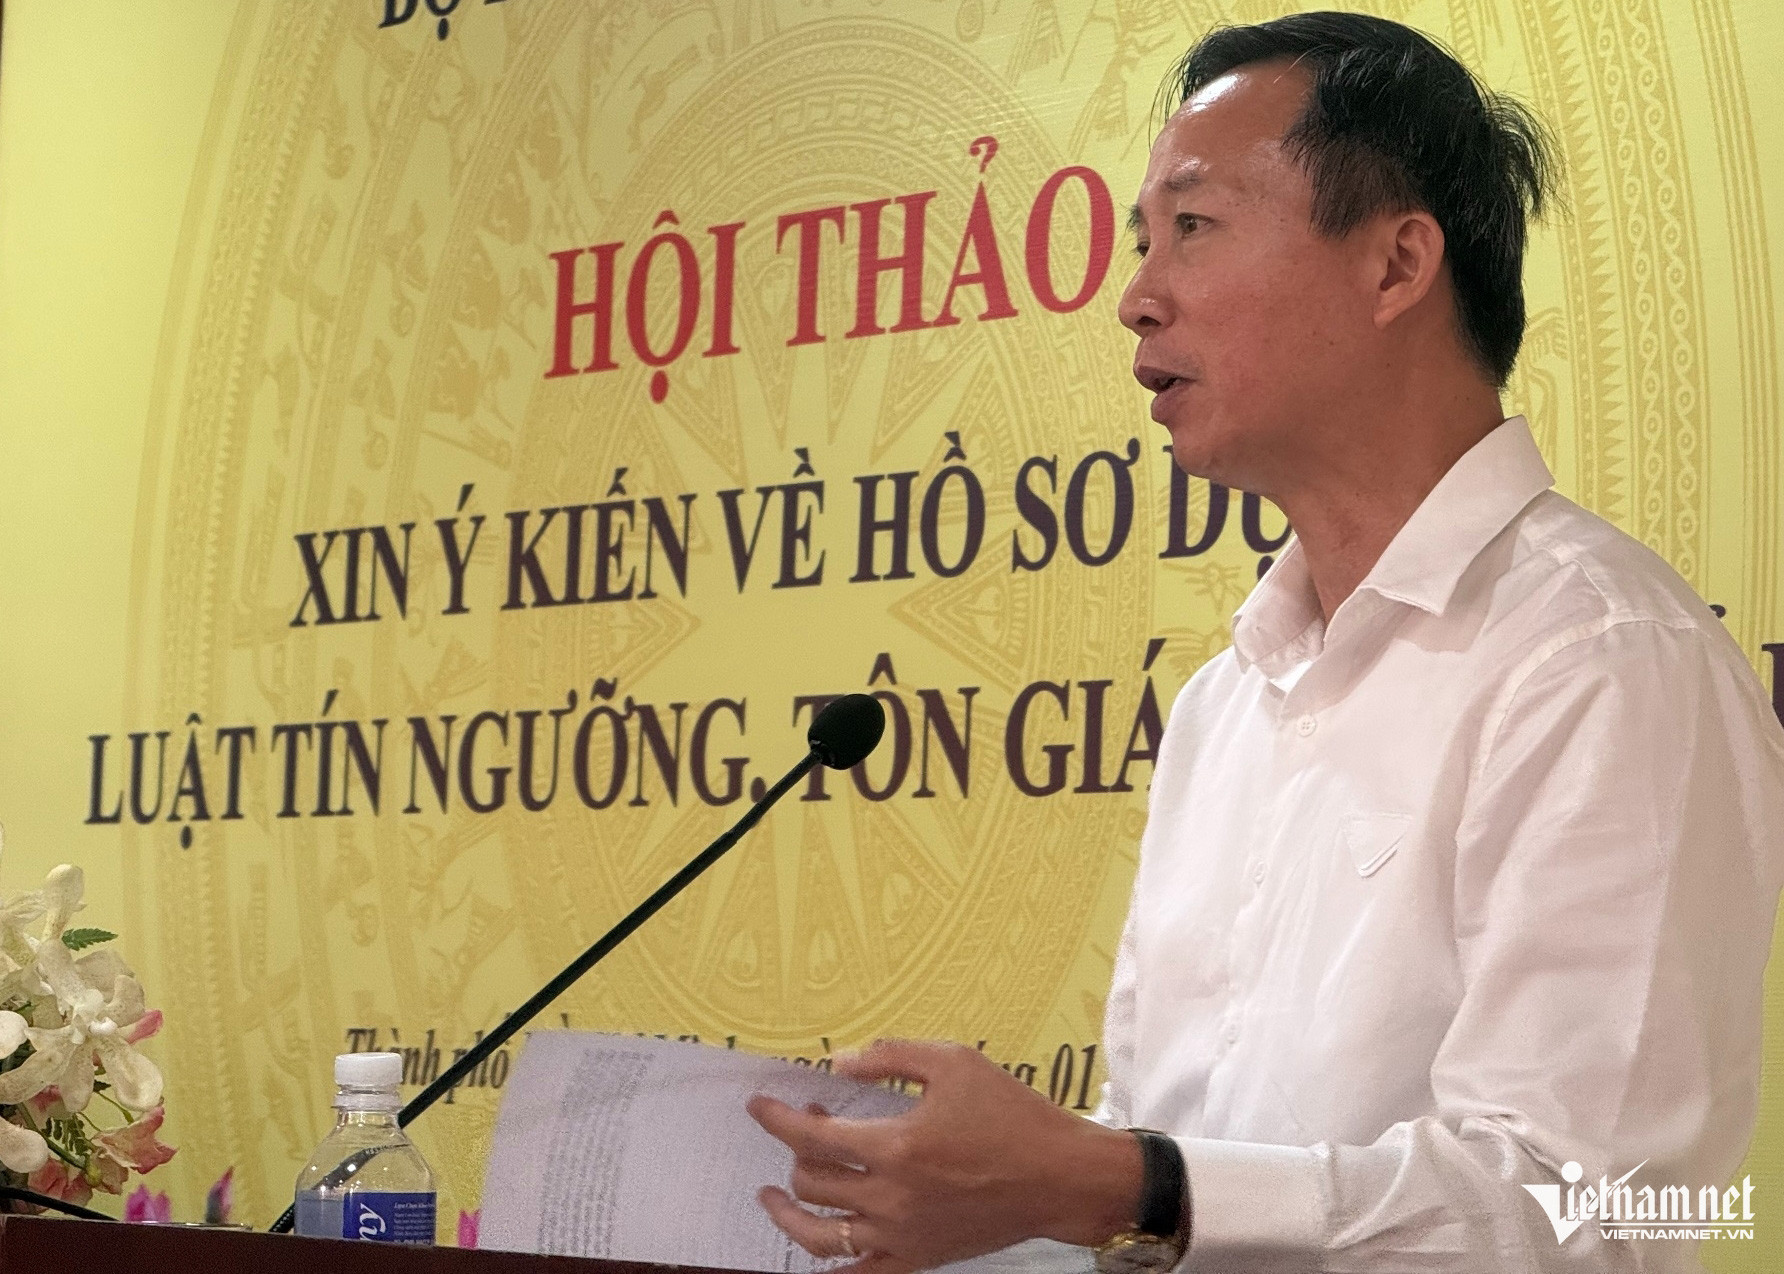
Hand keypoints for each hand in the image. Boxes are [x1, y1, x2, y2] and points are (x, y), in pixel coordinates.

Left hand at [747, 1039, 1142, 1270]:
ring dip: (789, 1213)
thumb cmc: (1013, 1114)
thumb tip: (838, 1060)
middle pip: (812, 1181)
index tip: (759, 1106)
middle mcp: (892, 1197)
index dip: (777, 1120)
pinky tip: (812, 1254)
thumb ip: (890, 1055)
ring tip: (773, 1197)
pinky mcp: (921, 1258)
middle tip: (812, 1127)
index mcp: (896, 1146)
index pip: (812, 1137)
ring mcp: (904, 1235)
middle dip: (797, 1151)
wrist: (1061, 1175)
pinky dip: (828, 1269)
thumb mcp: (954, 1062)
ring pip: (821, 1235)